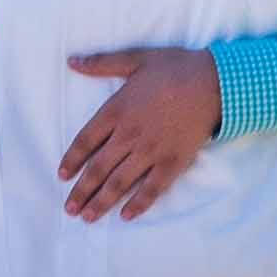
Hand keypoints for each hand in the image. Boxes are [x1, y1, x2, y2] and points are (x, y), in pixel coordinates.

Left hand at [56, 45, 222, 218]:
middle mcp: (129, 135)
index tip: (62, 176)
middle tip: (69, 209)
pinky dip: (139, 204)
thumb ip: (102, 63)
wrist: (214, 82)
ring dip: (102, 202)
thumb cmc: (175, 68)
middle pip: (98, 168)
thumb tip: (72, 61)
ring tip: (88, 218)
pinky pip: (152, 188)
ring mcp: (151, 151)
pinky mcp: (173, 162)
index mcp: (116, 111)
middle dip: (82, 191)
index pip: (85, 141)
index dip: (71, 160)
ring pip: (120, 182)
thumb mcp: (135, 59)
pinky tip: (126, 216)